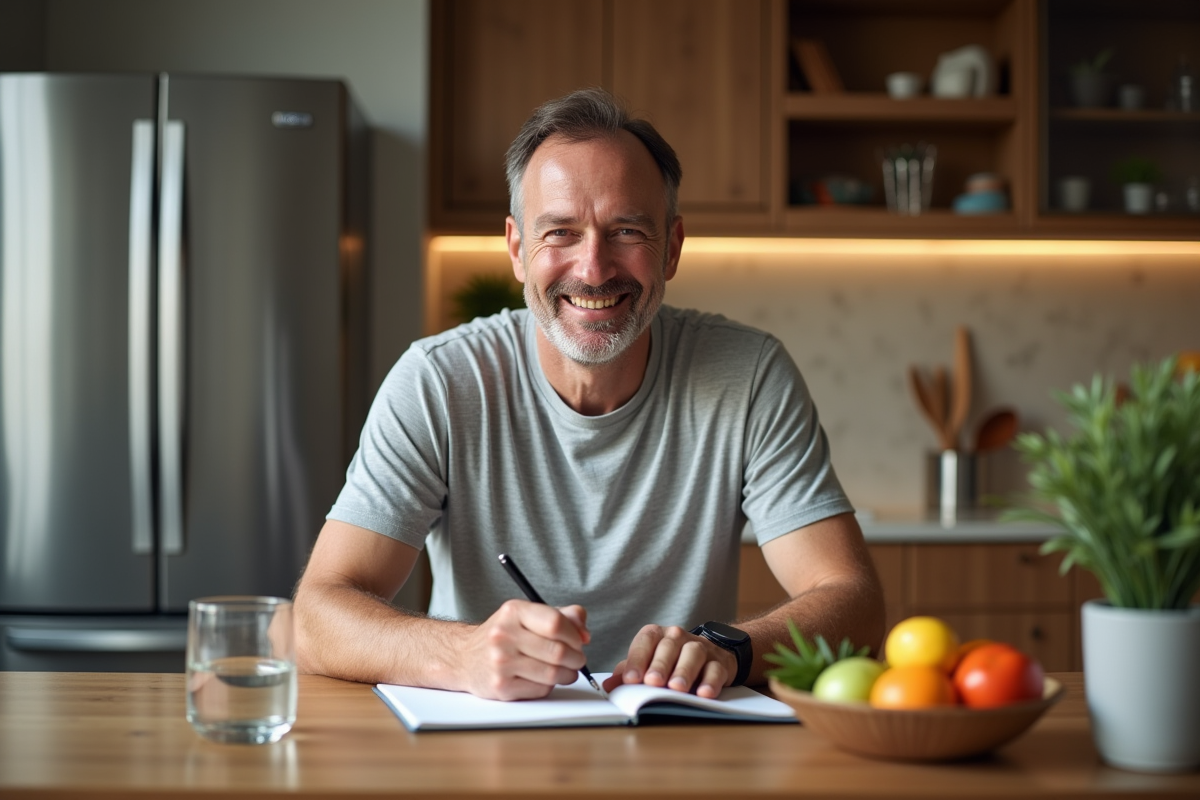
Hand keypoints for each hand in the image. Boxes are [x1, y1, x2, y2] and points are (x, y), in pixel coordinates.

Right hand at [458, 600, 590, 700]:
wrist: (464, 657)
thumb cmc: (503, 636)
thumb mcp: (527, 615)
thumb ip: (562, 616)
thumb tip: (584, 632)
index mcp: (513, 612)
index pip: (556, 623)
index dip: (575, 635)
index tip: (580, 641)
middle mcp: (504, 635)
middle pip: (558, 651)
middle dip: (576, 658)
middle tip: (578, 659)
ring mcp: (500, 662)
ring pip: (552, 674)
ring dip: (567, 674)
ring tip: (565, 671)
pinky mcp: (501, 687)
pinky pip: (541, 690)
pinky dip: (549, 686)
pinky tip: (543, 679)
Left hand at [602, 624, 734, 698]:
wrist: (710, 655)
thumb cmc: (671, 661)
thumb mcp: (648, 663)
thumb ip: (628, 672)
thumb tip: (609, 685)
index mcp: (657, 635)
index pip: (645, 641)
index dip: (637, 659)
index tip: (630, 679)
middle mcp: (678, 637)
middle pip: (669, 647)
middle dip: (660, 665)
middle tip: (652, 682)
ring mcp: (701, 648)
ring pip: (693, 654)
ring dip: (684, 671)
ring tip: (676, 688)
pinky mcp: (719, 662)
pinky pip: (715, 669)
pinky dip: (711, 681)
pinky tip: (704, 693)